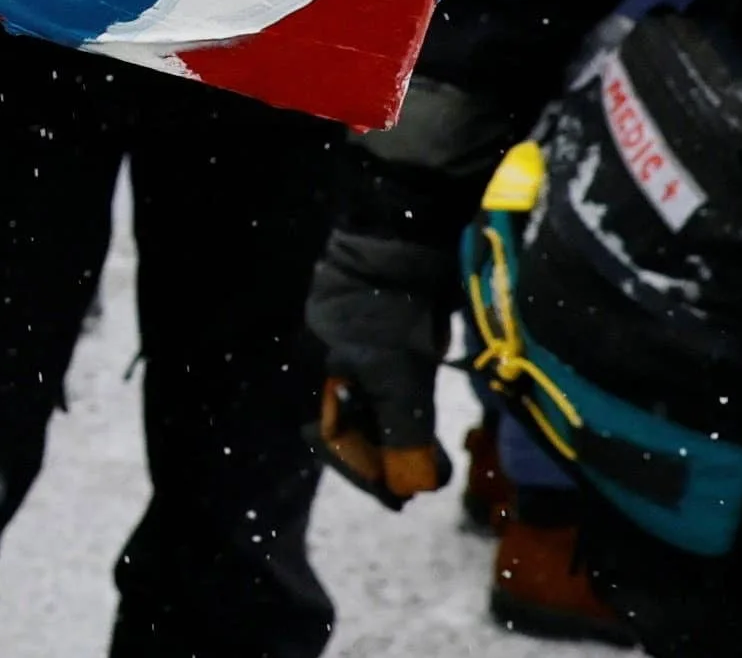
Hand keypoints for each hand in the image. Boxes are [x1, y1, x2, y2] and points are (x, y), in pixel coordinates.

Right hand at [306, 230, 454, 505]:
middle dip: (386, 456)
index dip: (369, 474)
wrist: (402, 244)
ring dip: (398, 434)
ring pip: (368, 405)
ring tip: (429, 455)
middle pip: (350, 427)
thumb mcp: (396, 378)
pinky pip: (382, 383)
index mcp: (312, 376)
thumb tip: (409, 486)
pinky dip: (403, 407)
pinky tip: (422, 416)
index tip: (402, 498)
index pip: (332, 442)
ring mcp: (346, 346)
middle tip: (424, 477)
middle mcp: (322, 364)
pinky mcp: (371, 332)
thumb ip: (401, 434)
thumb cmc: (389, 313)